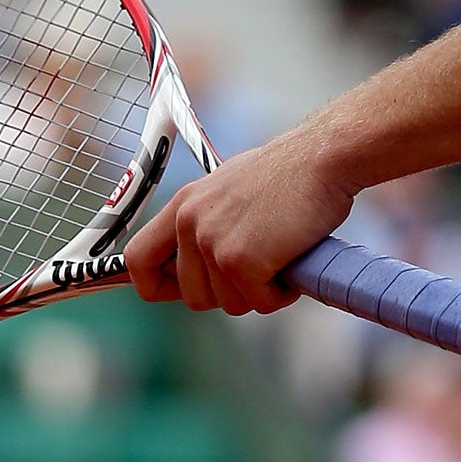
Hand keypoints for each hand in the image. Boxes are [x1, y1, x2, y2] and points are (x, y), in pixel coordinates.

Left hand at [126, 128, 354, 314]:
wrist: (323, 157)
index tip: (183, 289)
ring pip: (229, 304)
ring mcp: (212, 242)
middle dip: (231, 292)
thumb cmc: (290, 174)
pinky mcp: (239, 260)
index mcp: (183, 205)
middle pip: (193, 297)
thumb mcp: (230, 191)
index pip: (138, 260)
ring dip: (261, 291)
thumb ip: (207, 223)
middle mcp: (189, 223)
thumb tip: (197, 263)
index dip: (158, 285)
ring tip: (282, 253)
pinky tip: (294, 260)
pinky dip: (282, 292)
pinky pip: (259, 303)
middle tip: (261, 266)